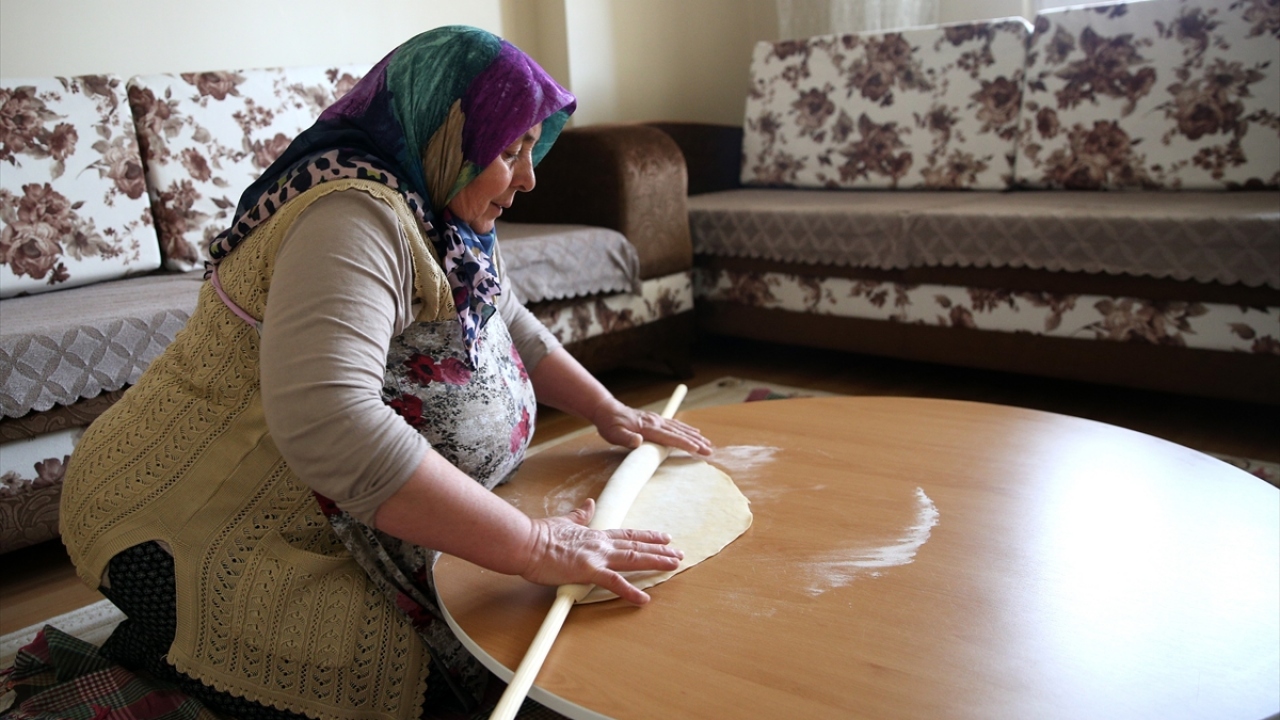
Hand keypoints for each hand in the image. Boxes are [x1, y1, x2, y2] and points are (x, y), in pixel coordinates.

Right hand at [520, 499, 682, 603]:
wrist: (526, 542)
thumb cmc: (539, 535)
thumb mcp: (564, 520)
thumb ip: (579, 514)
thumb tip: (590, 503)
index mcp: (595, 534)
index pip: (627, 534)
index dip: (647, 536)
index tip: (664, 537)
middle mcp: (601, 544)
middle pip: (637, 546)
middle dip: (660, 550)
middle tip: (679, 553)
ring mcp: (596, 556)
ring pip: (633, 558)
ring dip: (655, 562)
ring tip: (674, 565)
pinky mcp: (588, 571)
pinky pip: (614, 582)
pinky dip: (630, 591)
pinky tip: (644, 599)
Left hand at [591, 397, 713, 455]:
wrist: (607, 409)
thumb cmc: (610, 424)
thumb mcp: (613, 433)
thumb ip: (626, 438)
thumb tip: (637, 441)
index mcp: (648, 427)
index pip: (669, 437)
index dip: (683, 443)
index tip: (696, 448)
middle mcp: (656, 422)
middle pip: (680, 433)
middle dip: (696, 442)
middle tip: (709, 451)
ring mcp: (657, 420)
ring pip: (680, 428)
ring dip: (695, 436)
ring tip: (708, 443)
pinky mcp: (656, 420)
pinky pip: (676, 425)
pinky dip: (687, 429)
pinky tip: (695, 432)